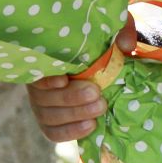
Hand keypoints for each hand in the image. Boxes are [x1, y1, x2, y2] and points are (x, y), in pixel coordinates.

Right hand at [25, 20, 133, 142]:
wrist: (98, 64)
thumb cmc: (97, 43)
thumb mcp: (109, 30)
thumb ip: (119, 30)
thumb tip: (126, 45)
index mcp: (44, 60)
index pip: (35, 73)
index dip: (46, 80)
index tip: (64, 80)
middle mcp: (37, 84)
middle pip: (42, 98)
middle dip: (71, 98)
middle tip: (97, 94)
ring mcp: (42, 105)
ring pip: (48, 117)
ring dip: (74, 116)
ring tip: (99, 110)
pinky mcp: (51, 122)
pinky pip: (53, 132)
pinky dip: (70, 132)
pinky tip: (91, 126)